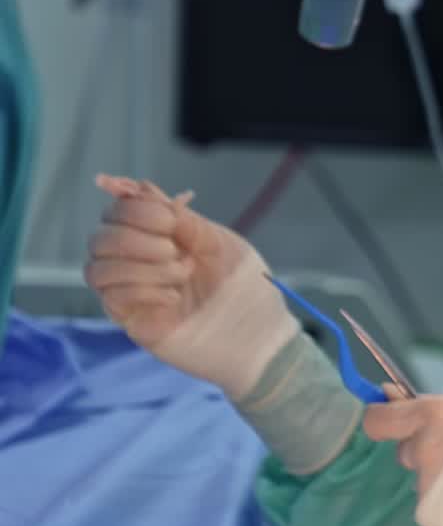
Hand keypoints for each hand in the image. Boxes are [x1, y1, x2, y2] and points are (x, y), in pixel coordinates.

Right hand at [85, 177, 297, 400]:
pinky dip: (142, 290)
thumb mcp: (219, 243)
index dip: (135, 209)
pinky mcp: (135, 322)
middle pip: (100, 237)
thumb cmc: (246, 290)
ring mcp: (134, 294)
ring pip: (97, 267)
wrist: (262, 338)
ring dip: (140, 266)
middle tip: (177, 252)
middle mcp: (139, 264)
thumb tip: (138, 186)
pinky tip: (174, 298)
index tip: (169, 220)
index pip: (117, 211)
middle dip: (136, 238)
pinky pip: (111, 298)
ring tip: (181, 275)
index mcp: (159, 239)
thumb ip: (181, 218)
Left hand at [363, 393, 442, 525]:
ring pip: (423, 477)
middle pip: (405, 450)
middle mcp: (426, 453)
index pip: (380, 419)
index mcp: (437, 418)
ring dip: (442, 476)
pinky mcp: (432, 518)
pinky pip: (433, 503)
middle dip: (425, 449)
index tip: (387, 422)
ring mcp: (427, 489)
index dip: (382, 419)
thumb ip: (438, 405)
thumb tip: (390, 397)